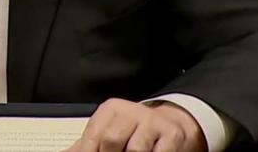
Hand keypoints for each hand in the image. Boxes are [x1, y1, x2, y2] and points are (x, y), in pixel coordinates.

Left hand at [64, 99, 205, 151]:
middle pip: (112, 140)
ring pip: (135, 150)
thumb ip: (85, 146)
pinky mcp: (172, 135)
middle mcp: (132, 111)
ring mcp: (153, 122)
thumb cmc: (132, 133)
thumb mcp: (107, 133)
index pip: (93, 135)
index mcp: (111, 110)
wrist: (170, 125)